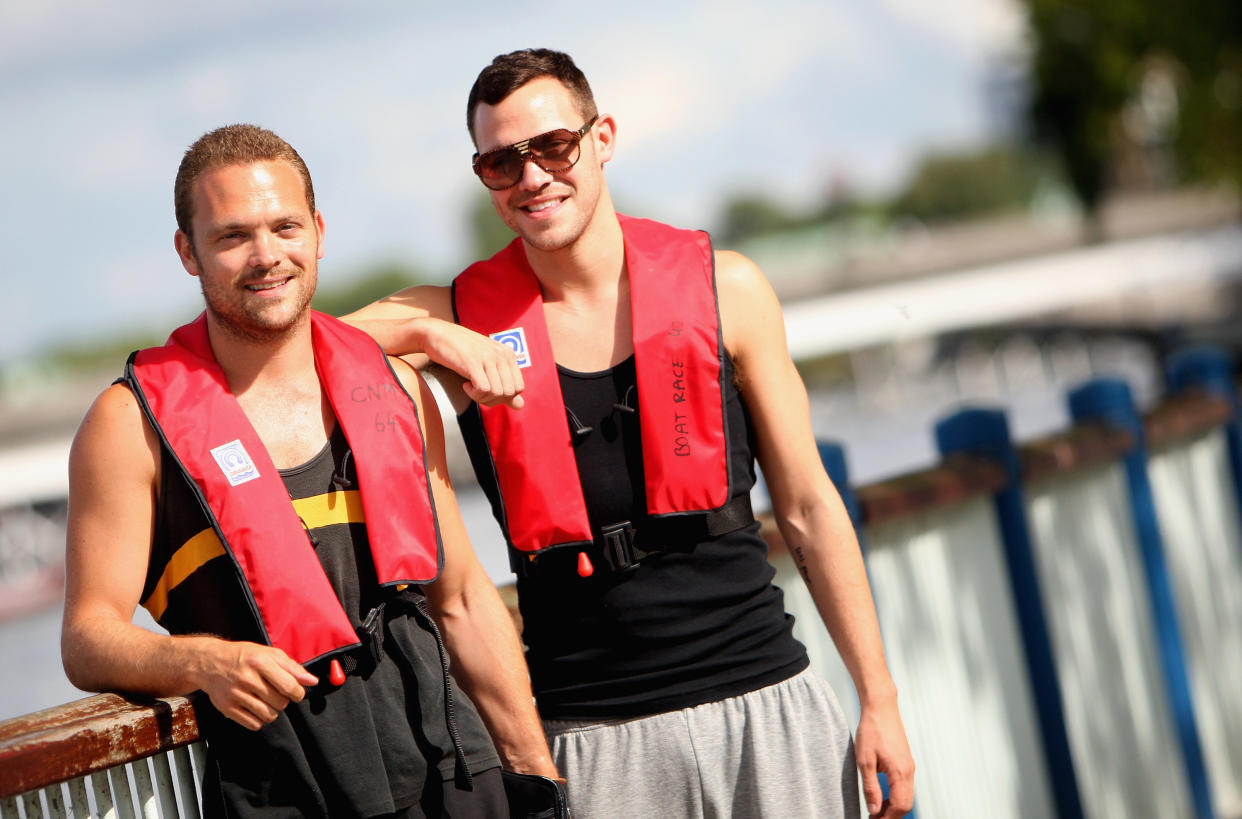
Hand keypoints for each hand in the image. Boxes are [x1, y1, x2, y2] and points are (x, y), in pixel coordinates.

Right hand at [196, 639, 318, 730]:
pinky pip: (254, 724)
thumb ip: (292, 668)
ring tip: (265, 700)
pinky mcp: (227, 708)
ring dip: (272, 711)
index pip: (289, 686)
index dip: (298, 693)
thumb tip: (313, 681)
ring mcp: (236, 695)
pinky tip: (255, 707)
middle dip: (283, 700)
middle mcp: (247, 679)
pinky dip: (259, 720)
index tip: (296, 693)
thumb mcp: (269, 654)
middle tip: (275, 693)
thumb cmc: (244, 657)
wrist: (210, 662)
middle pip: (280, 703)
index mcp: (260, 662)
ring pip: (269, 716)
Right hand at [419, 318, 525, 408]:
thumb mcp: (488, 364)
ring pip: (496, 393)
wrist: (437, 333)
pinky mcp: (472, 362)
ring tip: (470, 387)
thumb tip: (520, 406)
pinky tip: (465, 385)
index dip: (504, 397)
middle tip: (478, 392)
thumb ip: (505, 385)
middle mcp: (500, 354)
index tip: (488, 391)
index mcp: (508, 354)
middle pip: (509, 393)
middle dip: (493, 400)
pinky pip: (483, 389)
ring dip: (481, 397)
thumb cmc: (461, 350)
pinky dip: (473, 394)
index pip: (519, 387)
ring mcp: (487, 357)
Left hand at [855, 698, 914, 817]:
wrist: (881, 708)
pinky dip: (895, 796)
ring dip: (893, 807)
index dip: (887, 818)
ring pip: (906, 796)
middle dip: (891, 815)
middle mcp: (909, 771)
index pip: (900, 806)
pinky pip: (905, 786)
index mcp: (901, 773)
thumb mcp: (865, 761)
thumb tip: (874, 809)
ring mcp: (909, 766)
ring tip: (875, 810)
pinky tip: (881, 796)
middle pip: (906, 804)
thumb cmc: (872, 731)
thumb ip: (871, 787)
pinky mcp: (906, 761)